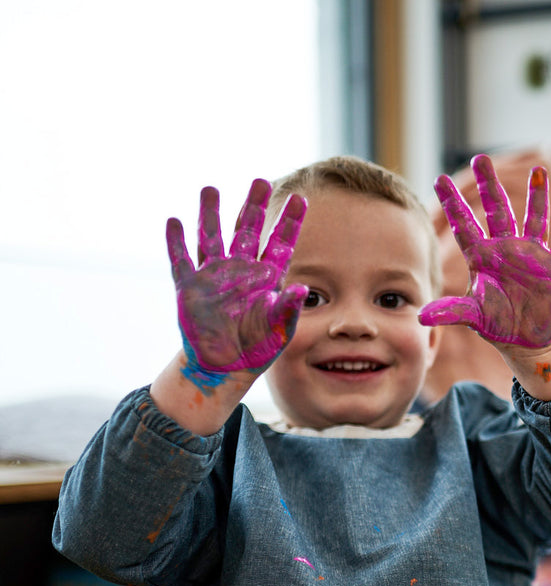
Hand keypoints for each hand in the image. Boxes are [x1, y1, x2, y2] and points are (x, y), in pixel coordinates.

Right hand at [167, 180, 306, 386]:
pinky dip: (176, 242)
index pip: (281, 243)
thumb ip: (288, 308)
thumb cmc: (258, 347)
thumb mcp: (280, 329)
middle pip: (247, 230)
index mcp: (267, 278)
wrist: (226, 366)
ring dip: (210, 214)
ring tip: (210, 189)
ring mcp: (214, 276)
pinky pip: (181, 260)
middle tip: (260, 181)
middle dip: (253, 206)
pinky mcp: (190, 288)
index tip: (300, 199)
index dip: (289, 222)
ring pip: (212, 237)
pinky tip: (174, 221)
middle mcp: (241, 270)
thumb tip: (301, 288)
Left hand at [420, 155, 550, 347]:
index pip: (464, 225)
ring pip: (534, 218)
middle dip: (488, 185)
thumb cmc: (497, 324)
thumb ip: (451, 311)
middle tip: (480, 158)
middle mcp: (506, 249)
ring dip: (537, 195)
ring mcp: (533, 254)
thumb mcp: (474, 316)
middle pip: (497, 210)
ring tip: (539, 169)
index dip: (452, 203)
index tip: (439, 178)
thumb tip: (420, 316)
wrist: (527, 339)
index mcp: (482, 257)